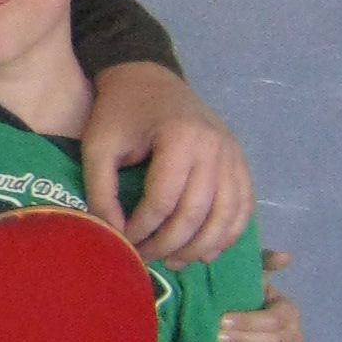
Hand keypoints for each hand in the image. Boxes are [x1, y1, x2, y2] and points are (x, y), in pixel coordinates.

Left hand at [81, 62, 252, 264]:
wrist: (149, 80)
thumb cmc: (120, 112)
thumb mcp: (98, 146)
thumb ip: (101, 190)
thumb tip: (115, 233)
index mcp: (180, 138)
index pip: (163, 201)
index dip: (142, 229)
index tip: (123, 241)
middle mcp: (215, 148)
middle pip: (197, 213)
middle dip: (168, 244)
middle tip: (144, 258)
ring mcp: (232, 155)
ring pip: (226, 216)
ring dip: (200, 247)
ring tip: (173, 262)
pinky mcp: (239, 162)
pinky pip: (243, 207)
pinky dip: (227, 234)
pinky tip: (205, 251)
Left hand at [216, 252, 301, 341]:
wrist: (235, 338)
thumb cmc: (243, 305)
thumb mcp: (250, 282)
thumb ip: (263, 264)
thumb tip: (286, 256)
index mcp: (288, 312)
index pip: (274, 320)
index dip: (248, 321)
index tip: (222, 320)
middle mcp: (294, 336)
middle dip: (243, 339)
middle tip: (217, 337)